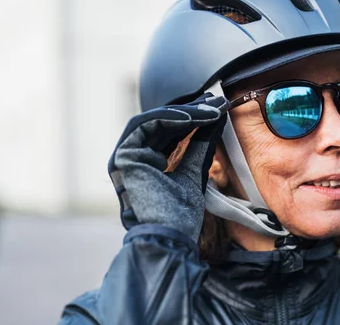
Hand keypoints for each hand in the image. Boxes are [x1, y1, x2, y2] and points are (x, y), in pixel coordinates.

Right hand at [108, 93, 228, 241]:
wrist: (170, 238)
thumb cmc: (180, 214)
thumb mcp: (194, 170)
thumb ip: (200, 144)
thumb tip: (215, 117)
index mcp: (147, 162)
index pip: (169, 132)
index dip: (193, 119)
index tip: (217, 109)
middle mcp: (133, 157)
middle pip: (162, 124)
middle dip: (191, 112)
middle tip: (216, 102)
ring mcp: (124, 157)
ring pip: (153, 120)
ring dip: (184, 113)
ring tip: (210, 110)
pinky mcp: (122, 156)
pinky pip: (146, 126)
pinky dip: (170, 118)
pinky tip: (194, 117)